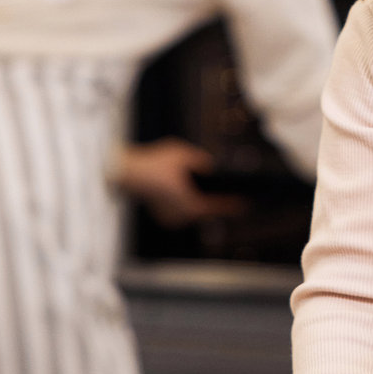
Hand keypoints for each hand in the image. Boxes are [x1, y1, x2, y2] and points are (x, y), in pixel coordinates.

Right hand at [113, 140, 241, 227]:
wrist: (127, 173)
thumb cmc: (154, 164)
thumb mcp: (182, 154)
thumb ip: (200, 161)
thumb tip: (210, 167)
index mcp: (190, 204)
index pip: (216, 207)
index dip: (232, 206)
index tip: (245, 205)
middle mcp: (181, 216)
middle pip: (204, 211)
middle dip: (216, 203)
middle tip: (233, 199)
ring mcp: (171, 218)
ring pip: (192, 212)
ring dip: (201, 204)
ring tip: (218, 197)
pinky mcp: (162, 216)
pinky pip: (181, 211)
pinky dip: (187, 204)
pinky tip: (195, 196)